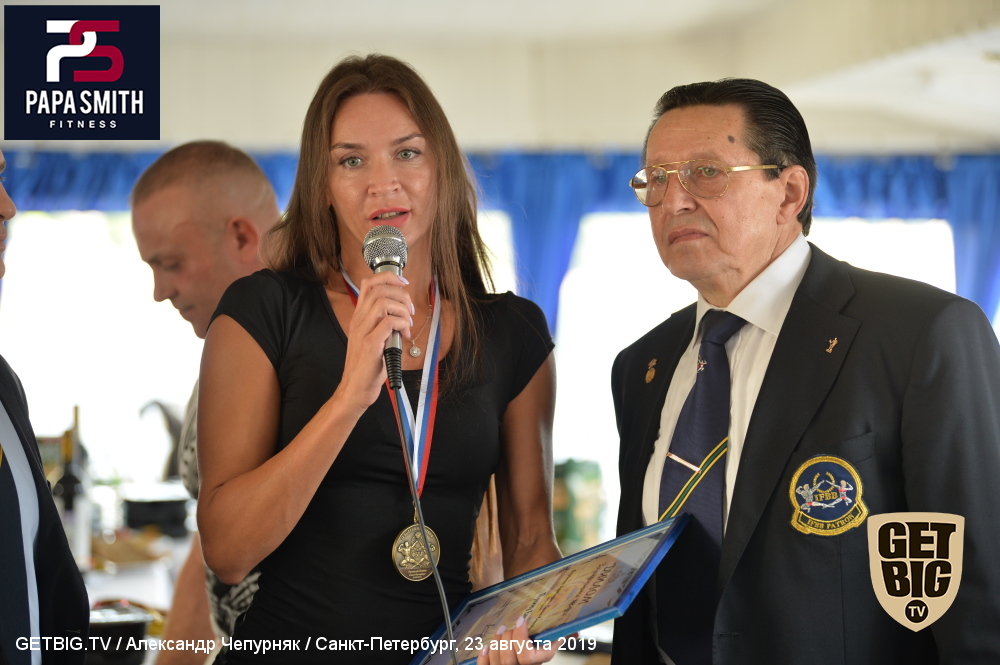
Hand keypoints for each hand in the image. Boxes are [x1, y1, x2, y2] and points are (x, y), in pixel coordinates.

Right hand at [334, 271, 412, 411]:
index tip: (403, 283)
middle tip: (410, 311)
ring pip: (384, 302)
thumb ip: (383, 325)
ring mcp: (363, 332)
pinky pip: (388, 322)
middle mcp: (358, 321)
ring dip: (402, 309)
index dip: (389, 277)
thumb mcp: (374, 339)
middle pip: (379, 289)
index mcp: (359, 317)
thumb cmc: (367, 366)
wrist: (355, 389)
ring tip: (407, 324)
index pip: (369, 284)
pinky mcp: (370, 344)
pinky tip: (404, 334)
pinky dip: (401, 324)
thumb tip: (403, 314)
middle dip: (401, 295)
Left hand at [476, 617, 555, 664]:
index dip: (520, 638)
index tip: (521, 621)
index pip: (527, 657)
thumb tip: (569, 630)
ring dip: (497, 642)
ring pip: (497, 661)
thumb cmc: (539, 651)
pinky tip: (487, 647)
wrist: (526, 662)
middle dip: (508, 638)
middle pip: (509, 659)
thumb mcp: (550, 645)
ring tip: (501, 631)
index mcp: (537, 663)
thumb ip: (555, 638)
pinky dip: (484, 656)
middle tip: (511, 627)